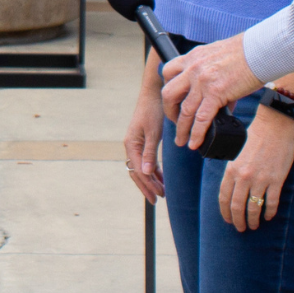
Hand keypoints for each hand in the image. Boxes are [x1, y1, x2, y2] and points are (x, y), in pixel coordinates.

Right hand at [122, 78, 166, 204]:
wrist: (154, 93)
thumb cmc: (153, 111)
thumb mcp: (153, 132)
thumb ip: (149, 153)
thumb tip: (146, 173)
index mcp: (131, 145)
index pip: (139, 171)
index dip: (148, 185)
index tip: (158, 196)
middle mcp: (131, 145)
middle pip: (137, 172)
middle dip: (147, 186)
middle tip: (157, 199)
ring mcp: (136, 143)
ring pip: (141, 167)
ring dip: (151, 179)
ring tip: (161, 191)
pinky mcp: (143, 140)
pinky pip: (145, 160)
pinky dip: (153, 170)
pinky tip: (160, 176)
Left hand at [163, 35, 261, 151]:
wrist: (260, 50)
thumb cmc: (245, 52)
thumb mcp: (218, 56)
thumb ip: (212, 75)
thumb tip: (221, 103)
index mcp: (192, 57)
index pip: (168, 72)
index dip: (168, 88)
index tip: (173, 100)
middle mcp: (193, 69)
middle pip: (168, 94)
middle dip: (169, 111)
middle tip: (175, 121)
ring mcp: (202, 82)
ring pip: (184, 111)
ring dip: (181, 129)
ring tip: (181, 140)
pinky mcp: (216, 93)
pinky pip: (201, 119)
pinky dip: (196, 134)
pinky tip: (195, 142)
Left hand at [217, 107, 293, 232]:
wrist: (275, 126)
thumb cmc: (255, 136)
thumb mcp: (237, 153)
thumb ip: (233, 170)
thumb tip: (232, 187)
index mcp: (231, 170)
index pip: (224, 198)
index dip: (225, 212)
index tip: (227, 220)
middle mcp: (244, 177)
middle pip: (237, 207)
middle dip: (238, 221)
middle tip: (240, 228)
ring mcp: (260, 180)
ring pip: (254, 208)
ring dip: (253, 220)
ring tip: (254, 225)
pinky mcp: (276, 180)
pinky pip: (271, 202)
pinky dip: (269, 212)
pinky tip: (268, 217)